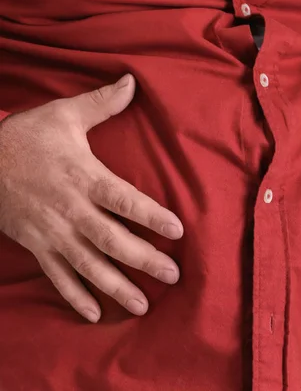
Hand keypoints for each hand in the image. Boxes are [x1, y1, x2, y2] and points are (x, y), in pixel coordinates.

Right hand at [0, 74, 183, 321]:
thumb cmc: (27, 136)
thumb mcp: (64, 114)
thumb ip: (102, 103)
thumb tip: (132, 82)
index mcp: (84, 176)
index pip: (125, 200)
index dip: (152, 216)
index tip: (178, 231)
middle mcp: (71, 209)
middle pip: (112, 239)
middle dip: (144, 259)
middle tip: (173, 275)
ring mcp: (52, 232)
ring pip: (88, 265)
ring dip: (117, 286)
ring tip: (143, 304)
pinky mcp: (36, 244)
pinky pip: (57, 275)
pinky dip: (75, 296)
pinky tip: (94, 314)